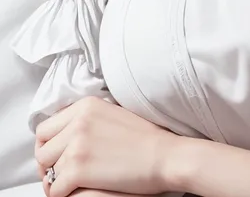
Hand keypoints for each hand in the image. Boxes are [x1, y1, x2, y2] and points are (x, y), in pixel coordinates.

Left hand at [35, 97, 181, 196]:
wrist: (165, 155)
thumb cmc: (145, 139)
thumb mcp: (112, 114)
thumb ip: (86, 119)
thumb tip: (66, 134)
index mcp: (84, 106)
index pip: (46, 128)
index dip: (49, 146)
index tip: (57, 157)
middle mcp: (77, 121)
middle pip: (42, 149)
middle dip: (49, 165)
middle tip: (61, 175)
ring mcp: (76, 144)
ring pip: (47, 170)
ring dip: (57, 181)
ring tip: (71, 186)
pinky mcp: (78, 168)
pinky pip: (56, 189)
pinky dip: (63, 195)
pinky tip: (77, 192)